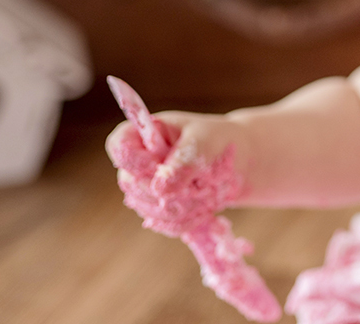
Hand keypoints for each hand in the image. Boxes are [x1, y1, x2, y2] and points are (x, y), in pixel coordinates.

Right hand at [106, 112, 246, 236]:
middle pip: (131, 185)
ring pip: (149, 209)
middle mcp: (140, 163)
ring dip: (183, 205)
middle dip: (167, 189)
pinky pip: (167, 224)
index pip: (118, 146)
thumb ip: (184, 160)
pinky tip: (207, 209)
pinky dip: (189, 219)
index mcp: (145, 135)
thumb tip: (160, 189)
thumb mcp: (206, 140)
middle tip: (198, 179)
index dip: (132, 160)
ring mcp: (149, 189)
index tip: (156, 164)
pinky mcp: (162, 210)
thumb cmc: (219, 139)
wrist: (240, 161)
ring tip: (208, 189)